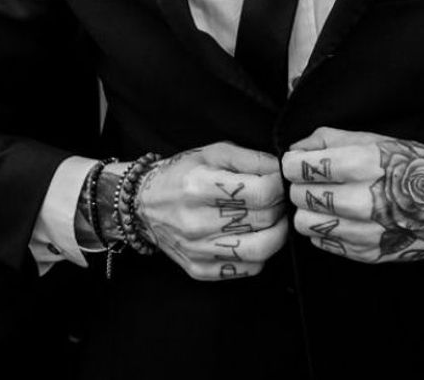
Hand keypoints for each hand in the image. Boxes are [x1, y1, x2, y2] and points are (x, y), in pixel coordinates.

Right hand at [136, 142, 288, 280]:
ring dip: (277, 234)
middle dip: (279, 207)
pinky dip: (260, 254)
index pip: (261, 193)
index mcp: (199, 185)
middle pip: (264, 220)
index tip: (277, 182)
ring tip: (273, 221)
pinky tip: (253, 238)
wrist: (144, 205)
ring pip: (260, 251)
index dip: (279, 186)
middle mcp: (196, 221)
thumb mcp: (212, 153)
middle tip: (277, 199)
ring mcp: (197, 250)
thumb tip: (279, 170)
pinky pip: (247, 269)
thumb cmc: (181, 174)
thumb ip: (250, 158)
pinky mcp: (200, 269)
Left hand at [282, 128, 423, 263]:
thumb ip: (327, 140)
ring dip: (310, 211)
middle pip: (300, 197)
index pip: (300, 168)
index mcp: (364, 164)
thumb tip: (294, 149)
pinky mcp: (368, 254)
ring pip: (306, 224)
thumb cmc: (411, 165)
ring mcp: (367, 232)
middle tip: (316, 183)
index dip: (293, 164)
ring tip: (328, 202)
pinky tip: (344, 218)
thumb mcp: (373, 139)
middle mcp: (364, 200)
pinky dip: (327, 230)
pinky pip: (324, 243)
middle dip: (302, 187)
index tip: (299, 164)